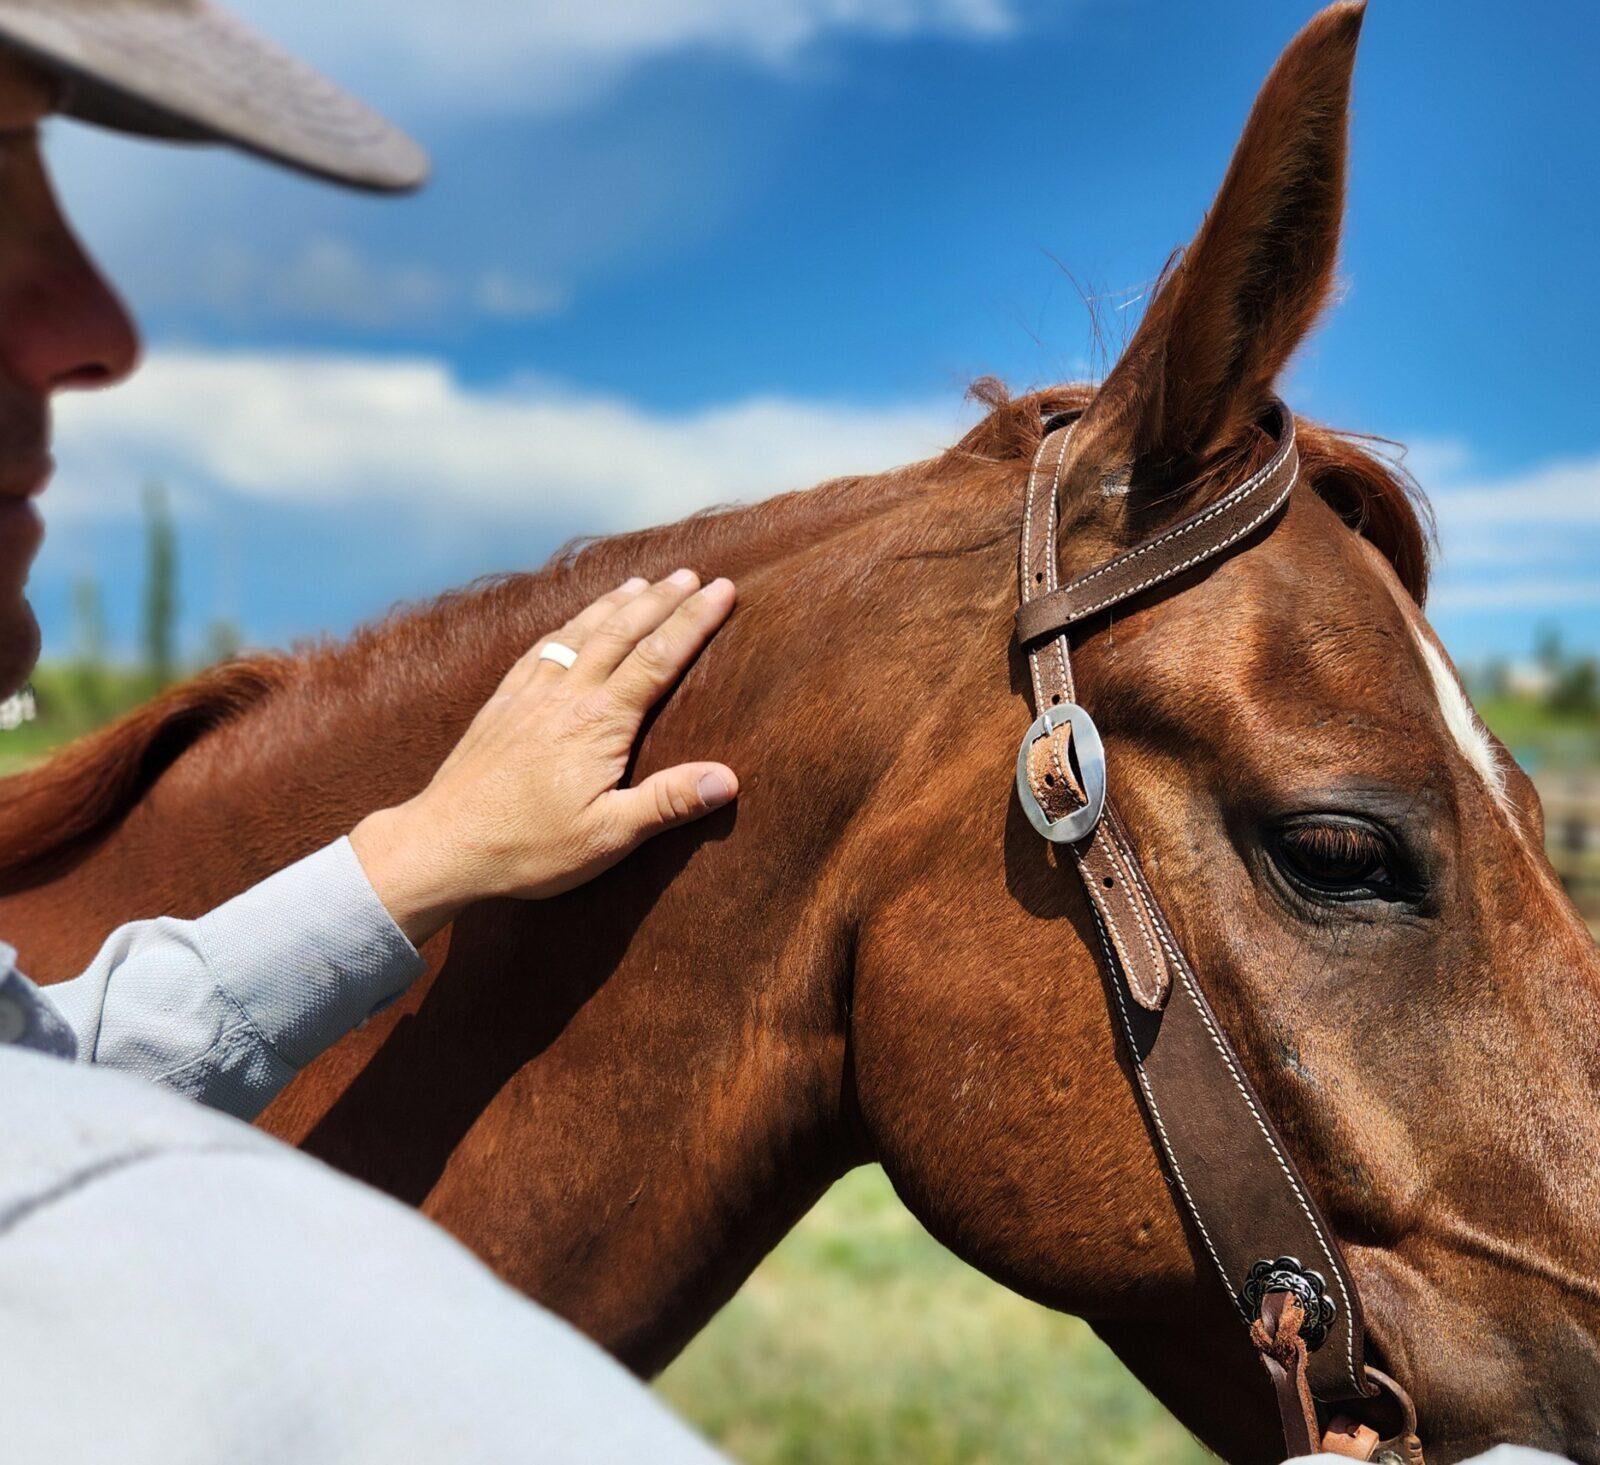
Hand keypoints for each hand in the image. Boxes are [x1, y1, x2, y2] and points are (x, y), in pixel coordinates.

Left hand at [350, 570, 737, 946]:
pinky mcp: (502, 704)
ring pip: (580, 632)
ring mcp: (530, 695)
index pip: (659, 658)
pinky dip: (565, 625)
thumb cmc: (528, 848)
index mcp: (599, 723)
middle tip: (692, 573)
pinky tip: (571, 622)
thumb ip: (667, 803)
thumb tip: (727, 779)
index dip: (694, 620)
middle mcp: (566, 696)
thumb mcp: (607, 837)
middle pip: (623, 632)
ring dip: (614, 603)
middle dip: (662, 599)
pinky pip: (540, 648)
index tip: (724, 589)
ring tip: (640, 581)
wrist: (441, 845)